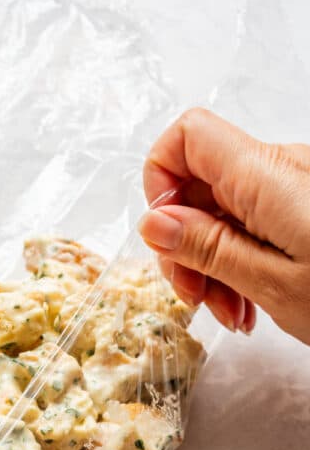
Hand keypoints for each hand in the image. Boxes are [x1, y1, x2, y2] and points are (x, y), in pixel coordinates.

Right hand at [138, 107, 309, 343]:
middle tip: (197, 297)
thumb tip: (155, 222)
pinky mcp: (307, 211)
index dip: (161, 180)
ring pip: (225, 211)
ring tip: (232, 313)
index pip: (187, 136)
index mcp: (266, 176)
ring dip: (213, 263)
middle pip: (201, 183)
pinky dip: (242, 263)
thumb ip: (208, 247)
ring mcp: (296, 190)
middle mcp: (280, 170)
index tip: (164, 236)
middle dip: (185, 242)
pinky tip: (251, 304)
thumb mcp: (271, 282)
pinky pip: (256, 224)